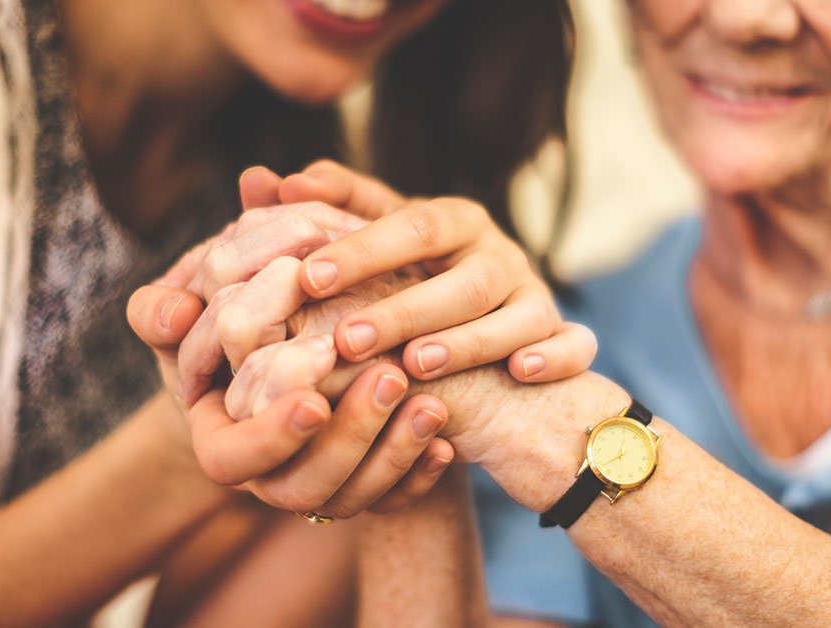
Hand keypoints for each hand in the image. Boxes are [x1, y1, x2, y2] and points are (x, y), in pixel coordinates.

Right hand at [131, 265, 454, 518]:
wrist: (285, 355)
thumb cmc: (228, 327)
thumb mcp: (193, 316)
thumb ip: (166, 311)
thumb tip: (172, 311)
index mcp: (220, 442)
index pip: (231, 461)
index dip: (271, 436)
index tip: (314, 398)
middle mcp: (268, 479)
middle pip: (301, 489)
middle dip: (349, 438)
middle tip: (390, 378)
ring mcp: (319, 488)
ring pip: (352, 500)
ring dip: (393, 454)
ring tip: (431, 404)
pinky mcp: (365, 487)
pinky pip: (392, 502)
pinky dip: (420, 476)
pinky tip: (447, 443)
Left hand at [296, 189, 597, 383]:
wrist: (487, 333)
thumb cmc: (413, 281)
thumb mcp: (373, 246)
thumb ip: (322, 214)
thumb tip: (256, 179)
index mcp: (452, 222)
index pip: (409, 224)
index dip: (361, 249)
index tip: (305, 276)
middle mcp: (498, 253)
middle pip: (460, 276)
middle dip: (403, 307)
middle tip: (346, 339)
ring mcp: (536, 295)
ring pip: (516, 312)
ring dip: (469, 338)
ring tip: (417, 362)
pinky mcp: (563, 336)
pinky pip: (574, 344)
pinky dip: (556, 355)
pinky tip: (522, 374)